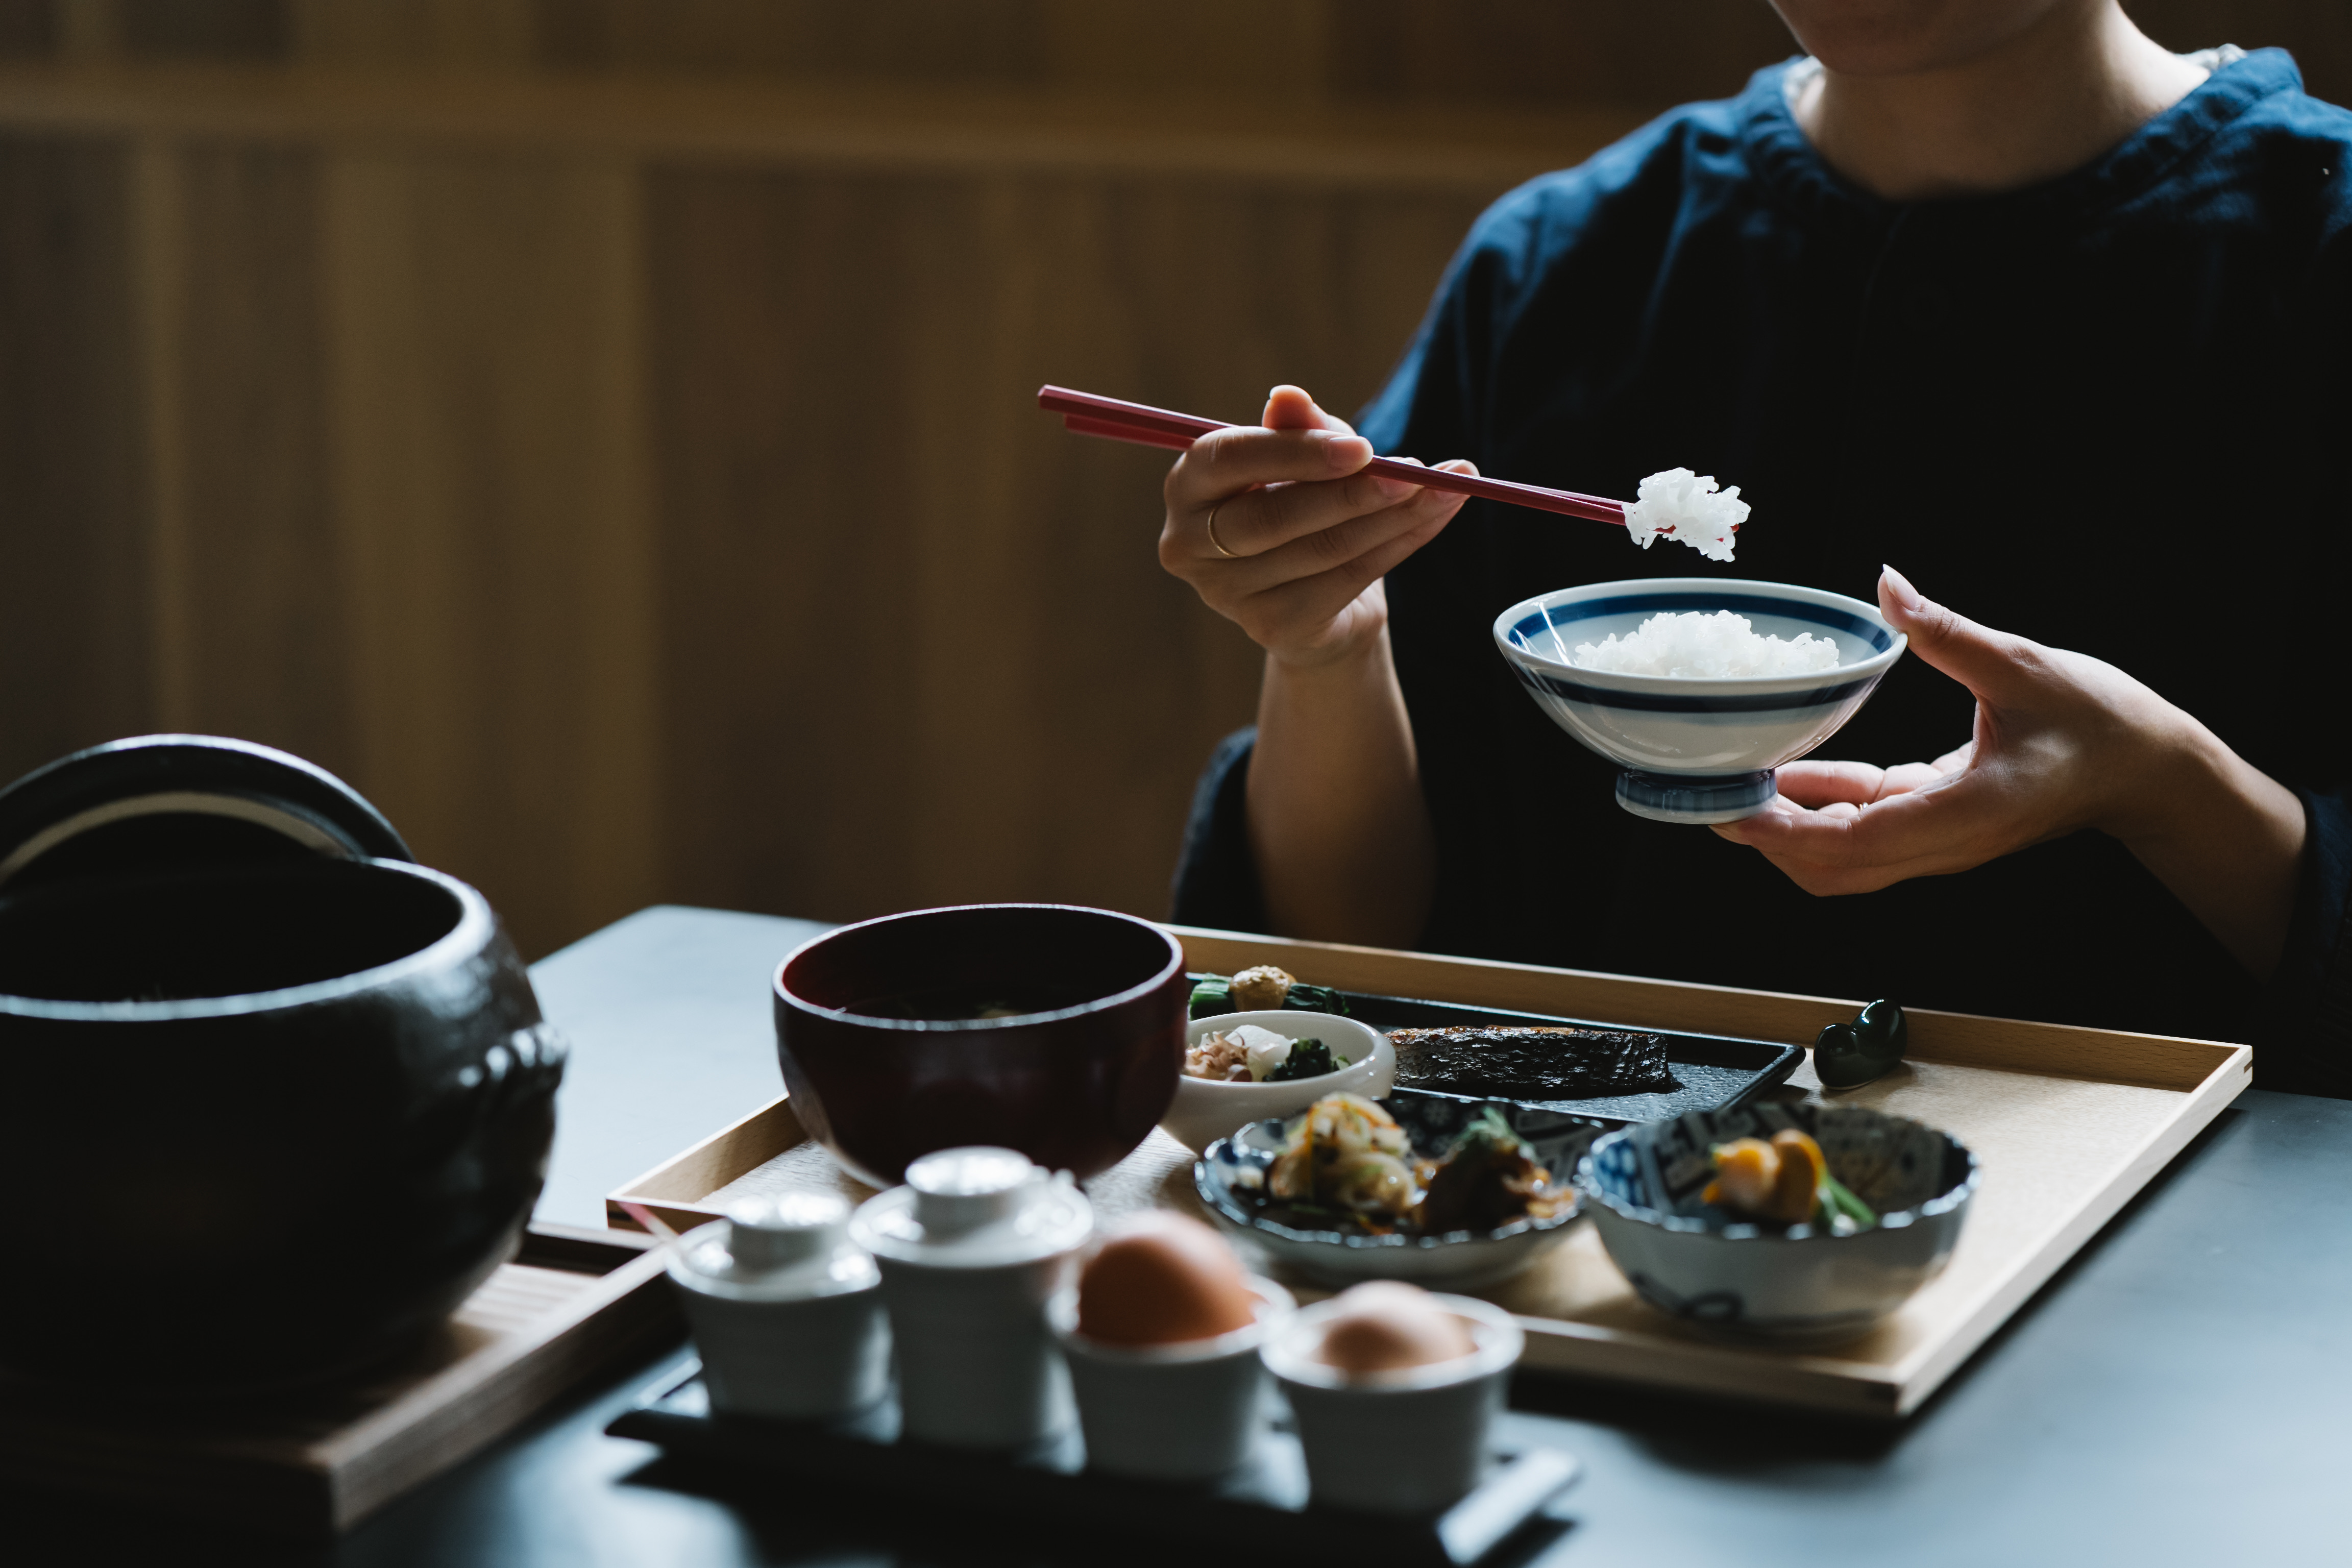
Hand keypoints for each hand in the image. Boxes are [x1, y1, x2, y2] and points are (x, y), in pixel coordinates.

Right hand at [1158, 386, 1472, 668]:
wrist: (1317, 600)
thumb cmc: (1300, 505)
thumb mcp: (1302, 458)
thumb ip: (1296, 427)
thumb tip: (1287, 396)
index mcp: (1186, 487)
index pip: (1227, 460)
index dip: (1295, 452)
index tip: (1362, 446)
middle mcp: (1189, 544)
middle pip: (1273, 518)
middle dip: (1350, 493)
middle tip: (1413, 473)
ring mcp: (1226, 595)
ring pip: (1321, 549)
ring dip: (1393, 516)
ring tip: (1445, 487)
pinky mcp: (1271, 628)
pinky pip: (1347, 580)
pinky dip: (1401, 544)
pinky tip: (1437, 516)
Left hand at [1712, 567, 2304, 974]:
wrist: (2148, 769)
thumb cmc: (2100, 722)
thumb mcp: (2022, 665)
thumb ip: (1947, 632)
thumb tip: (1890, 587)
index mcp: (1964, 812)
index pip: (1854, 841)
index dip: (1784, 832)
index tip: (1731, 808)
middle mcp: (1943, 843)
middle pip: (1832, 868)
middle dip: (1766, 839)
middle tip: (1706, 793)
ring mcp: (1937, 840)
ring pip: (1842, 857)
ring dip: (1786, 827)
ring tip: (1731, 782)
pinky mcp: (1935, 823)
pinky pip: (1864, 826)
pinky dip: (1820, 807)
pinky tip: (1786, 772)